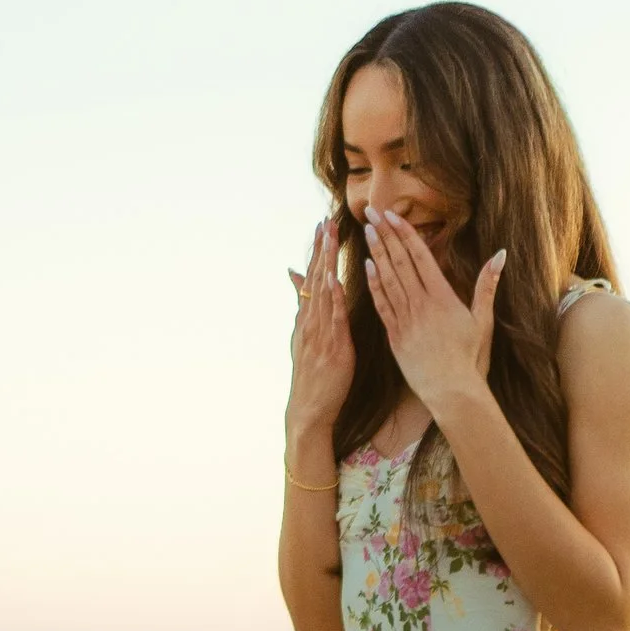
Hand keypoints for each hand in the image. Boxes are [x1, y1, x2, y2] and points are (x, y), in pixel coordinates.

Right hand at [285, 216, 355, 449]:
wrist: (308, 409)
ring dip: (327, 265)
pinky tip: (335, 280)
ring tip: (331, 241)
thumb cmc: (311, 375)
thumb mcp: (303, 338)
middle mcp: (310, 322)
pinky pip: (333, 319)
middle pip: (316, 279)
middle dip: (322, 250)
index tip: (321, 226)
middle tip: (326, 222)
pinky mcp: (332, 348)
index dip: (316, 252)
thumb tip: (294, 277)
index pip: (311, 278)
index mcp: (307, 319)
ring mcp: (319, 334)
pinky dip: (333, 298)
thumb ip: (302, 308)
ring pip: (323, 293)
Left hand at [360, 214, 502, 416]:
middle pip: (400, 263)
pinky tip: (366, 267)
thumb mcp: (483, 319)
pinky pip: (381, 305)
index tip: (392, 215)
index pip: (420, 257)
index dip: (405, 234)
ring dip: (376, 253)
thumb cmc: (471, 357)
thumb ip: (488, 285)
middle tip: (371, 211)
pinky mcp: (394, 336)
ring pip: (387, 280)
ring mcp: (405, 320)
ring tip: (367, 231)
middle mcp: (421, 305)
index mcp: (442, 298)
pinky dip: (373, 284)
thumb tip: (501, 254)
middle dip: (385, 235)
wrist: (452, 391)